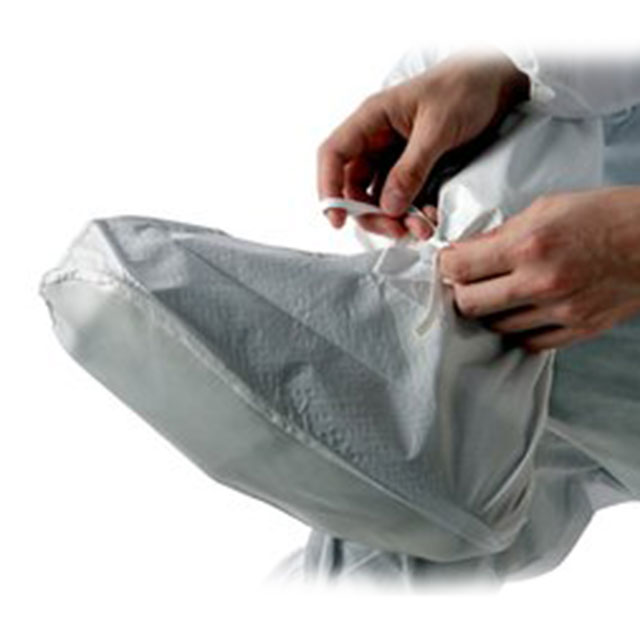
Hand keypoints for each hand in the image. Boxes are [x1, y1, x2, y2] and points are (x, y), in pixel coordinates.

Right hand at [317, 49, 529, 239]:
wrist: (499, 81)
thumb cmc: (465, 86)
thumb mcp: (437, 128)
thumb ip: (411, 169)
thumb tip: (389, 206)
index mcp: (372, 120)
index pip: (334, 156)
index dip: (328, 189)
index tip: (338, 219)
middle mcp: (377, 140)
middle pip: (354, 187)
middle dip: (370, 214)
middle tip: (395, 230)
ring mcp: (395, 157)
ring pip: (378, 198)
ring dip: (395, 220)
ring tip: (421, 229)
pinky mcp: (414, 170)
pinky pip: (403, 200)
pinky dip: (413, 215)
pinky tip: (430, 219)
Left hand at [439, 188, 639, 351]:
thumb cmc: (607, 215)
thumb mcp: (547, 206)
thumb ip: (503, 232)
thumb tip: (471, 249)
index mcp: (529, 245)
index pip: (459, 268)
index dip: (444, 265)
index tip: (447, 262)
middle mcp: (541, 282)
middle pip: (469, 304)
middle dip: (459, 290)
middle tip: (465, 280)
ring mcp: (560, 310)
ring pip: (495, 326)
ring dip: (489, 310)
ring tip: (498, 292)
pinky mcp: (578, 328)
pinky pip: (528, 342)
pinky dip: (517, 328)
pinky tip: (522, 310)